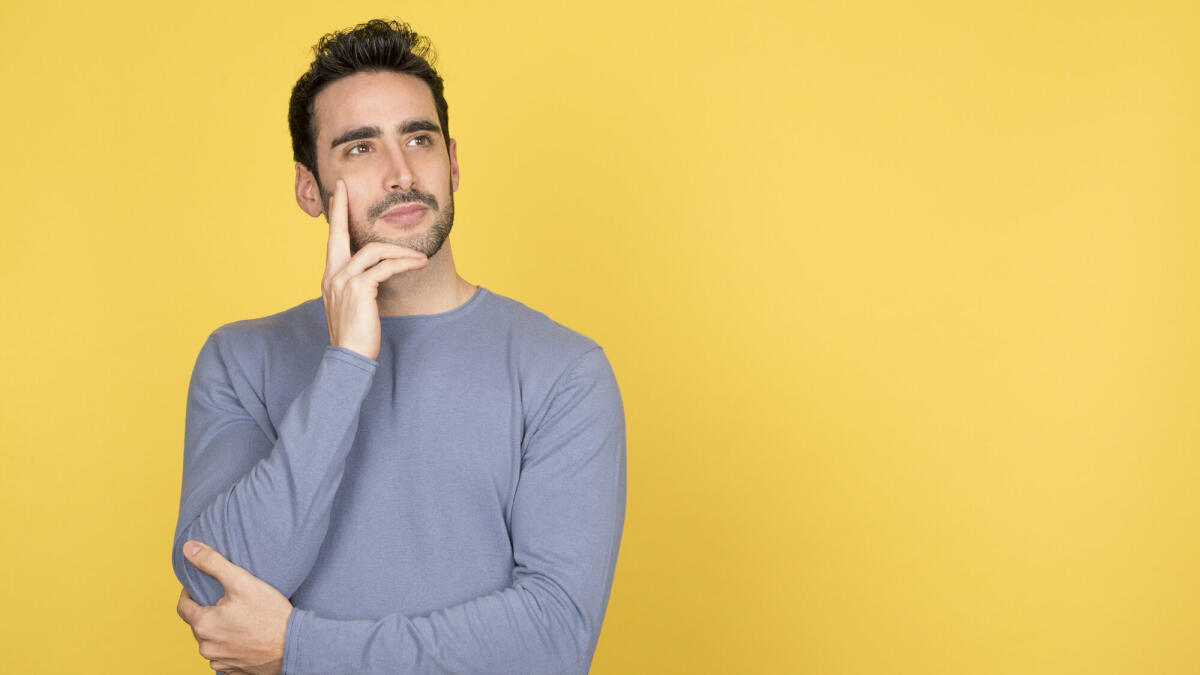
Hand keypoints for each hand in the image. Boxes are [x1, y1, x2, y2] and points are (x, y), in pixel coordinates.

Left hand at [176, 541, 291, 674]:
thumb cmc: (270, 614)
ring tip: (240, 619)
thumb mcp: (242, 581)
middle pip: (199, 624)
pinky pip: (224, 655)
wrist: (294, 645)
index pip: (183, 607)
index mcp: (204, 625)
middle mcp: (207, 647)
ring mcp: (219, 661)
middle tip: (231, 602)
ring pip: (211, 641)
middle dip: (209, 612)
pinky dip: (230, 645)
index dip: (190, 594)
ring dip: (219, 630)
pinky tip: (246, 636)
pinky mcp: (232, 670)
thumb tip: (189, 548)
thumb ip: (213, 563)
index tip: (201, 587)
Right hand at [322, 179, 427, 359]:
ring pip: (373, 251)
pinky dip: (404, 263)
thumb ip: (360, 286)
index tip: (337, 194)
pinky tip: (418, 264)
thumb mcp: (354, 306)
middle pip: (336, 234)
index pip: (332, 242)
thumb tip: (376, 276)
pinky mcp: (358, 289)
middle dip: (340, 209)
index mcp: (330, 278)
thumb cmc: (355, 336)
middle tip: (344, 187)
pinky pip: (385, 267)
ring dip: (400, 251)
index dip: (335, 217)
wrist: (348, 359)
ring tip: (419, 257)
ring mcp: (342, 281)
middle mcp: (332, 276)